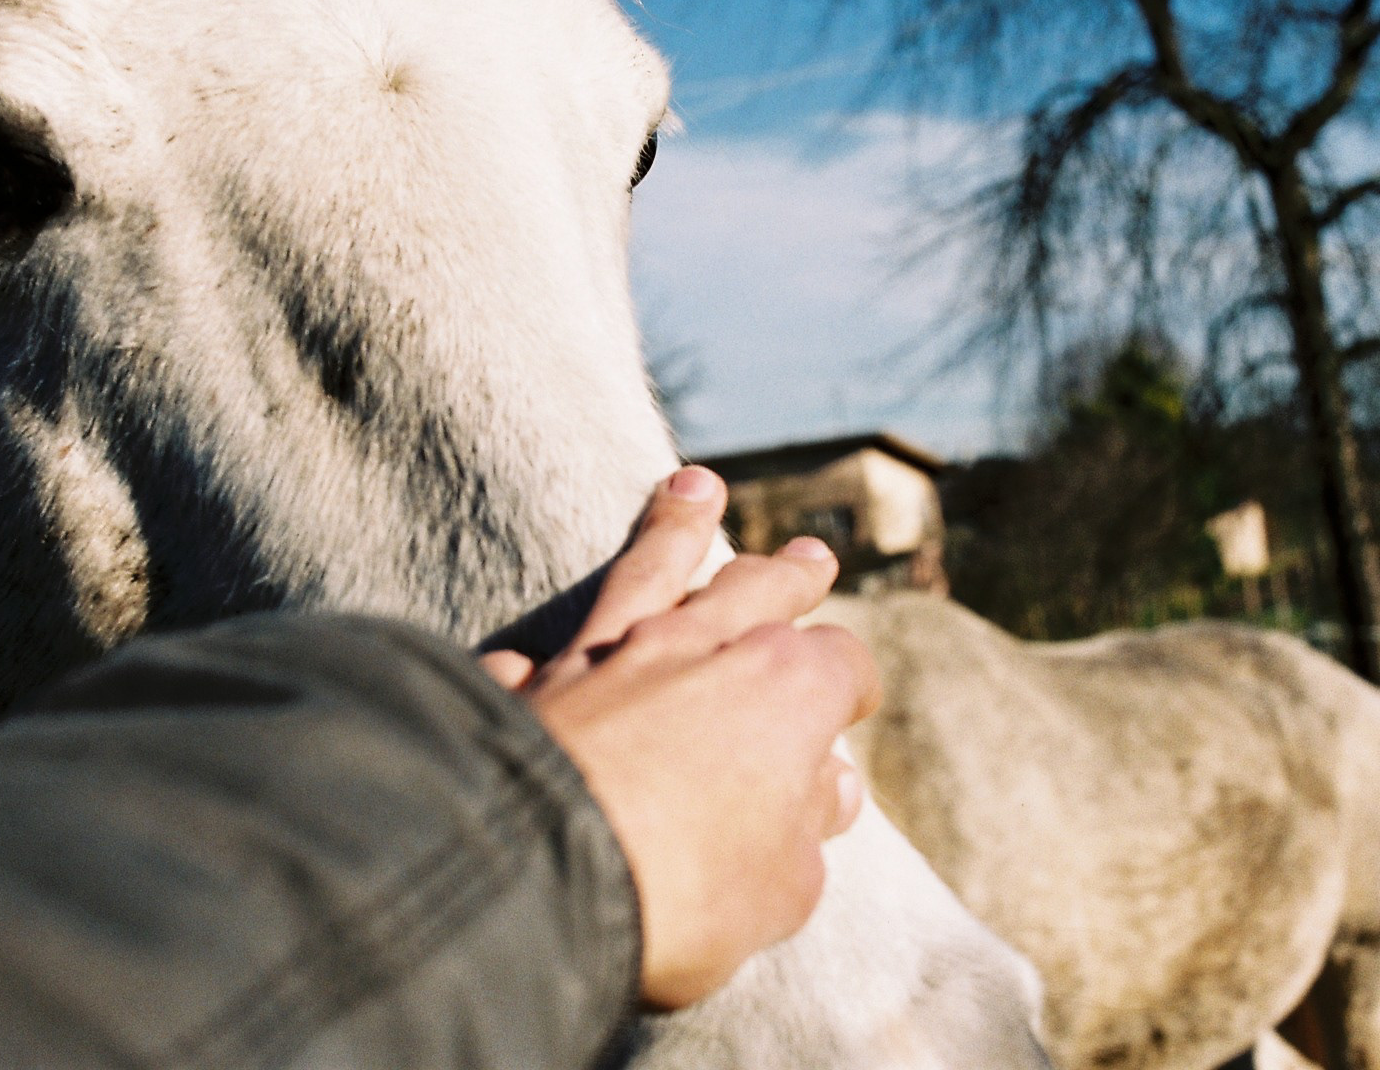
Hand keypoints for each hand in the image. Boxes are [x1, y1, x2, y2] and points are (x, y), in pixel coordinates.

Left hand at [481, 467, 880, 1009]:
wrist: (534, 875)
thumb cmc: (682, 889)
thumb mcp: (783, 885)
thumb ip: (808, 827)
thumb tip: (828, 787)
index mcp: (784, 690)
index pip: (839, 665)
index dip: (850, 687)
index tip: (850, 705)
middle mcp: (696, 647)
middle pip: (753, 590)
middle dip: (787, 576)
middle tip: (809, 558)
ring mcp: (606, 654)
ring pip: (649, 570)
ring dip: (675, 528)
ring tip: (692, 489)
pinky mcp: (528, 682)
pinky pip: (541, 653)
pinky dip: (545, 654)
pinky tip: (533, 651)